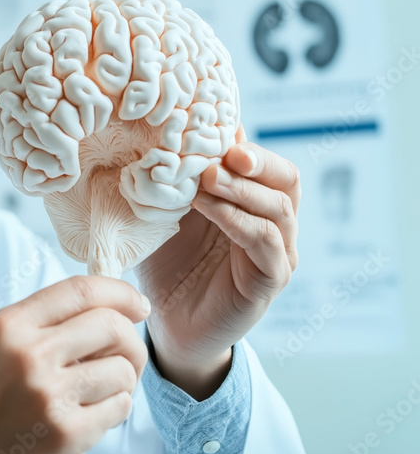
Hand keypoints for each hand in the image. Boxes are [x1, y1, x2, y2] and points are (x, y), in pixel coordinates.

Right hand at [0, 276, 150, 453]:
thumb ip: (34, 322)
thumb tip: (96, 307)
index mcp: (7, 326)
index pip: (79, 291)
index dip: (118, 292)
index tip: (135, 302)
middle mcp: (29, 356)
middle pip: (111, 326)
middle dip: (130, 337)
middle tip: (127, 351)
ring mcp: (49, 396)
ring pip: (122, 370)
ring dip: (123, 378)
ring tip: (101, 386)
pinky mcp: (66, 434)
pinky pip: (119, 407)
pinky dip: (116, 407)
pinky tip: (93, 410)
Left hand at [135, 125, 299, 398]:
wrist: (166, 323)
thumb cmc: (167, 263)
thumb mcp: (167, 214)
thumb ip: (175, 180)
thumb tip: (166, 135)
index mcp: (253, 204)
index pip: (268, 164)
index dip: (247, 144)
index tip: (218, 130)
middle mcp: (273, 226)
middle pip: (286, 180)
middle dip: (257, 160)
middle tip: (224, 150)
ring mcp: (277, 254)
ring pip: (278, 209)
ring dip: (240, 188)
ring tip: (204, 177)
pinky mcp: (269, 281)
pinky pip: (264, 244)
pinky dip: (238, 220)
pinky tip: (208, 208)